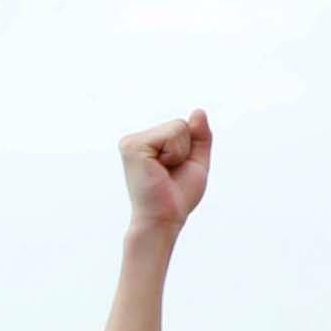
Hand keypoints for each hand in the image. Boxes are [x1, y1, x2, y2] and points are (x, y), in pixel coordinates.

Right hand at [120, 111, 212, 234]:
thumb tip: (198, 111)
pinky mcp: (132, 146)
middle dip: (186, 150)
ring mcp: (131, 142)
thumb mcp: (195, 162)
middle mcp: (134, 140)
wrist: (163, 219)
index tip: (173, 171)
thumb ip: (199, 137)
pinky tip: (159, 170)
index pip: (182, 127)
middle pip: (180, 124)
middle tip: (169, 174)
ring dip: (181, 153)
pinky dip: (176, 154)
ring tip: (163, 172)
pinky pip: (172, 134)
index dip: (189, 150)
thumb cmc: (176, 196)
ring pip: (178, 127)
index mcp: (146, 143)